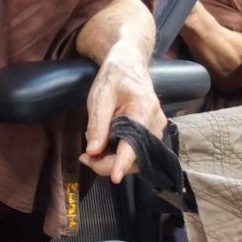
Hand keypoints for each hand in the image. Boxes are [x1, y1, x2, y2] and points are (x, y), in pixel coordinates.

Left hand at [81, 46, 166, 183]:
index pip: (134, 144)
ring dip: (113, 161)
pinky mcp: (152, 132)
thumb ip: (97, 125)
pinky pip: (138, 151)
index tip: (115, 177)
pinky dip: (120, 155)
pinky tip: (104, 147)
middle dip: (109, 163)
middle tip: (85, 157)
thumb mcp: (100, 97)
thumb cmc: (114, 77)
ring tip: (92, 152)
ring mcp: (157, 127)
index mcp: (143, 110)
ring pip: (137, 158)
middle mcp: (155, 122)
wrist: (129, 64)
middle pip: (135, 156)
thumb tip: (93, 150)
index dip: (122, 163)